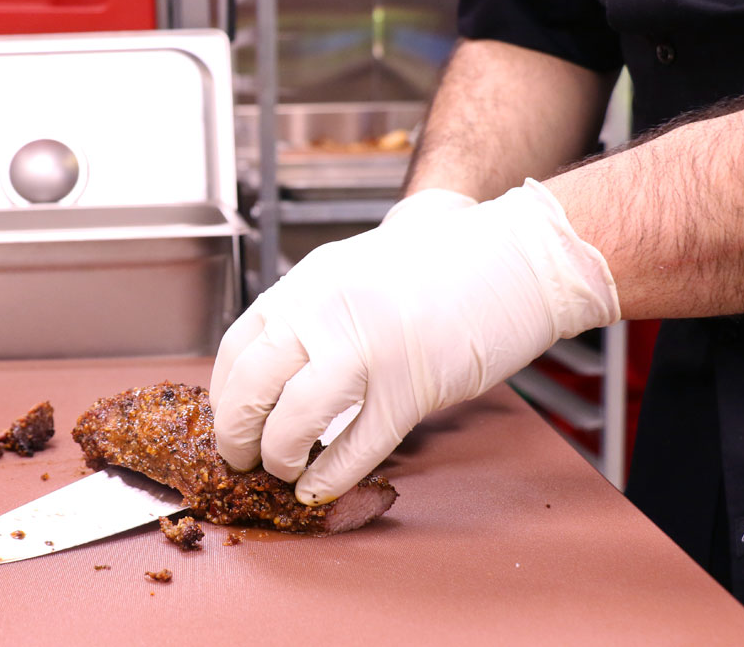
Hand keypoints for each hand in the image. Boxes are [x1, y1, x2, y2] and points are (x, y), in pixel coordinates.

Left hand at [210, 179, 618, 504]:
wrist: (518, 256)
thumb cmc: (441, 263)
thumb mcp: (354, 268)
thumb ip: (312, 308)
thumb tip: (278, 363)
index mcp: (307, 283)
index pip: (237, 347)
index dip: (225, 394)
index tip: (227, 417)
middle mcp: (324, 312)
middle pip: (251, 387)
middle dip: (235, 435)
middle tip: (239, 458)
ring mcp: (367, 350)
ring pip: (294, 421)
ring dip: (278, 458)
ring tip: (281, 471)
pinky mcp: (411, 386)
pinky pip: (356, 446)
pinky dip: (331, 476)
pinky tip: (320, 487)